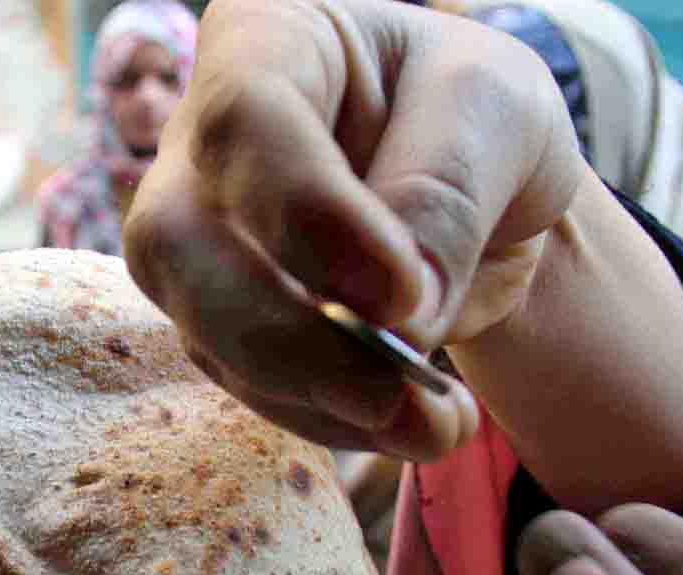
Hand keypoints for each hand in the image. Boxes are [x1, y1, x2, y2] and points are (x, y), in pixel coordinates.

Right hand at [122, 0, 583, 460]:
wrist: (482, 193)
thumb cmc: (480, 117)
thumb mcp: (499, 111)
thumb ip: (446, 193)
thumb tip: (393, 319)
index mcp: (265, 40)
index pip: (247, 121)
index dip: (310, 218)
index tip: (405, 293)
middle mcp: (198, 138)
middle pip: (183, 241)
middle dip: (290, 337)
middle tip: (400, 397)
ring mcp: (195, 239)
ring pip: (202, 330)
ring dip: (318, 398)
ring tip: (437, 427)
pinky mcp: (217, 323)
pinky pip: (247, 386)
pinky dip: (327, 419)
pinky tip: (405, 425)